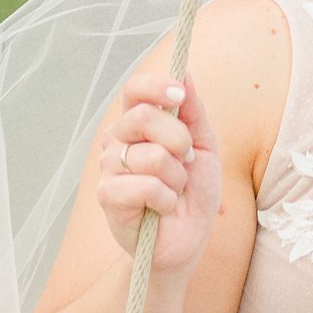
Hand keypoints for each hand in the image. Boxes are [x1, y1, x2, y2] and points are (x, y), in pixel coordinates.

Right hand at [95, 72, 221, 275]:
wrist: (187, 239)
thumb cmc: (193, 191)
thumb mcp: (204, 146)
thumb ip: (194, 111)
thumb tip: (185, 73)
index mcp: (138, 123)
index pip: (135, 89)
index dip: (157, 86)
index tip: (180, 95)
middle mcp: (117, 140)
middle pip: (144, 117)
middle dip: (179, 140)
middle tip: (187, 160)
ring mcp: (109, 168)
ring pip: (151, 156)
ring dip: (176, 177)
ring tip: (174, 190)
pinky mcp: (108, 196)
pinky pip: (146, 186)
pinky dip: (167, 199)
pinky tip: (163, 208)